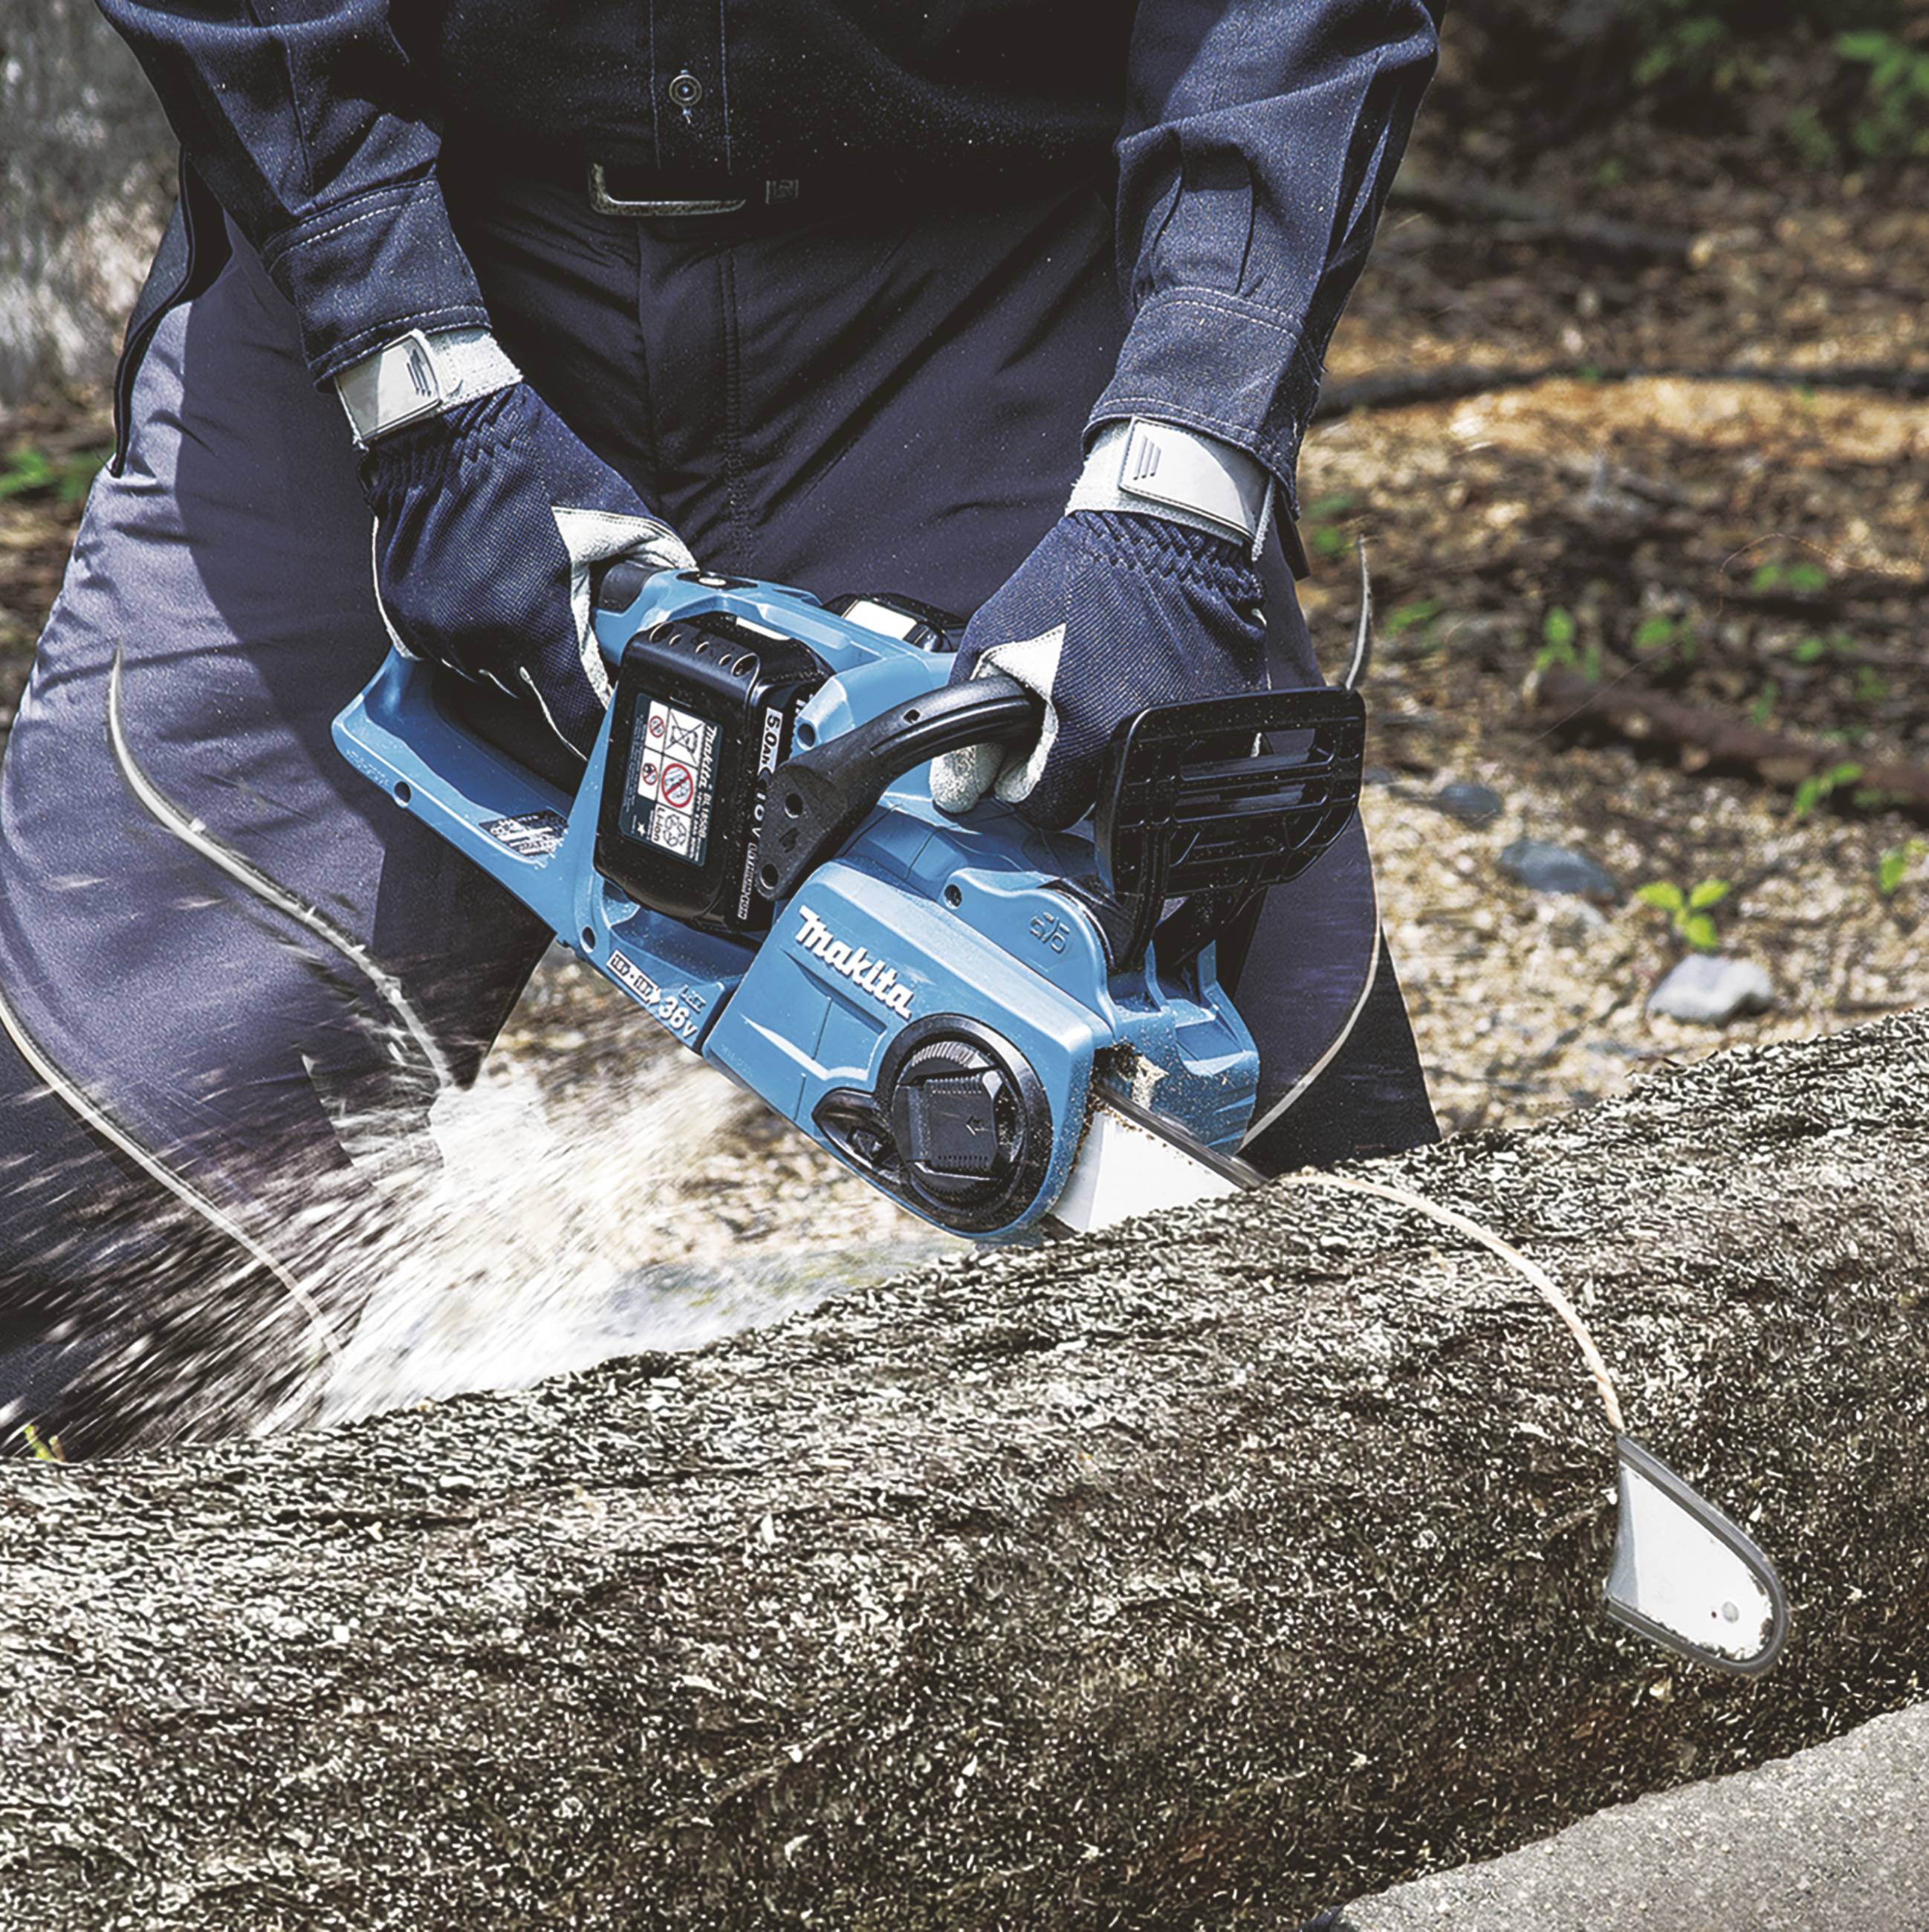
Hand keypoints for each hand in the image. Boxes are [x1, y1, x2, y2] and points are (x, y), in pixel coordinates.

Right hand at [357, 382, 693, 757]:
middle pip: (532, 695)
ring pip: (490, 676)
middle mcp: (483, 638)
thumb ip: (655, 566)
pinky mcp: (404, 620)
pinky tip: (483, 590)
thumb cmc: (533, 466)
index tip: (606, 738)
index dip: (596, 732)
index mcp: (537, 623)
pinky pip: (450, 655)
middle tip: (562, 621)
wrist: (444, 428)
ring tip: (518, 591)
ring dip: (509, 654)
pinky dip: (470, 637)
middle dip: (553, 669)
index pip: (574, 716)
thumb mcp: (617, 513)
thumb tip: (682, 604)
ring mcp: (438, 633)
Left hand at [931, 510, 1267, 829]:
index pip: (1045, 808)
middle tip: (1063, 706)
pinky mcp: (1228, 717)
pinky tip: (1143, 680)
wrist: (1165, 528)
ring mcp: (1194, 735)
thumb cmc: (1077, 577)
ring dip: (1112, 747)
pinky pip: (1182, 750)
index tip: (1024, 746)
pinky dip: (1158, 730)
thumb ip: (970, 724)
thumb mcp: (993, 641)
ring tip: (1103, 686)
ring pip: (1137, 777)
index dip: (1024, 777)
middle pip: (1092, 799)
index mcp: (1089, 740)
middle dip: (1069, 763)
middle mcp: (1145, 748)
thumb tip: (959, 789)